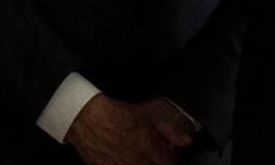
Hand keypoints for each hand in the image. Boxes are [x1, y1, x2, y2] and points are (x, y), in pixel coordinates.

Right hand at [65, 94, 189, 164]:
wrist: (88, 119)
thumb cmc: (117, 115)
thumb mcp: (147, 114)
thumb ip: (169, 128)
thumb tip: (186, 141)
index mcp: (150, 146)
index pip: (172, 162)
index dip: (170, 157)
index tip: (166, 154)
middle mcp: (138, 161)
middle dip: (158, 162)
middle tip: (153, 156)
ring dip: (145, 164)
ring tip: (139, 158)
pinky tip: (125, 160)